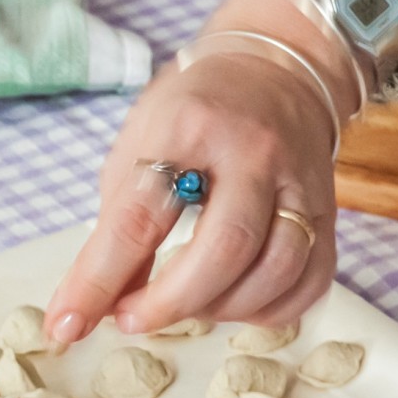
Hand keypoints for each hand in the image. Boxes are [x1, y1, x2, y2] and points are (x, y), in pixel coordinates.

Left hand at [43, 0, 352, 344]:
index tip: (68, 324)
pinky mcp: (329, 212)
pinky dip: (271, 309)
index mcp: (190, 128)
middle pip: (225, 247)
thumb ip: (123, 223)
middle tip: (135, 321)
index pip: (140, 218)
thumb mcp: (140, 147)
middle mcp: (254, 153)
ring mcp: (300, 183)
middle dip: (172, 301)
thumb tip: (103, 302)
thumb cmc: (195, 112)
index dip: (100, 279)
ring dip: (222, 309)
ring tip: (188, 307)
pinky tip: (237, 304)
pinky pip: (312, 280)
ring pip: (276, 270)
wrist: (278, 73)